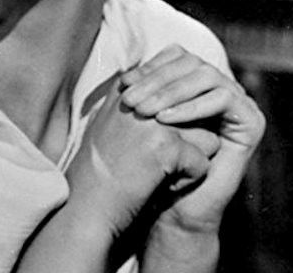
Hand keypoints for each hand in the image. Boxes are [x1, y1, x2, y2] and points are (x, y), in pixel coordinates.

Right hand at [64, 85, 218, 238]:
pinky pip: (203, 163)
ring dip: (190, 159)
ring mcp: (154, 122)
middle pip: (194, 115)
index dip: (176, 122)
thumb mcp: (109, 123)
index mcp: (126, 90)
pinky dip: (188, 182)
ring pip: (206, 137)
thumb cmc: (97, 169)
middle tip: (151, 162)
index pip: (176, 93)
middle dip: (187, 140)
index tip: (151, 145)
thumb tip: (162, 93)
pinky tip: (160, 186)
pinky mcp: (168, 147)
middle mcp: (140, 99)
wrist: (85, 203)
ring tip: (156, 172)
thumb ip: (134, 105)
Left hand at [120, 45, 264, 234]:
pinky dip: (192, 107)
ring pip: (207, 76)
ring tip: (144, 111)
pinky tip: (165, 120)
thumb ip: (141, 91)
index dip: (150, 66)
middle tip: (131, 100)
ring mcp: (240, 103)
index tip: (123, 84)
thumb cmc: (155, 163)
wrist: (177, 207)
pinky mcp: (253, 120)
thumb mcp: (143, 121)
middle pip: (191, 63)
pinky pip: (224, 99)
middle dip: (157, 79)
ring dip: (170, 92)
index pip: (177, 56)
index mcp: (198, 83)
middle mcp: (222, 88)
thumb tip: (123, 69)